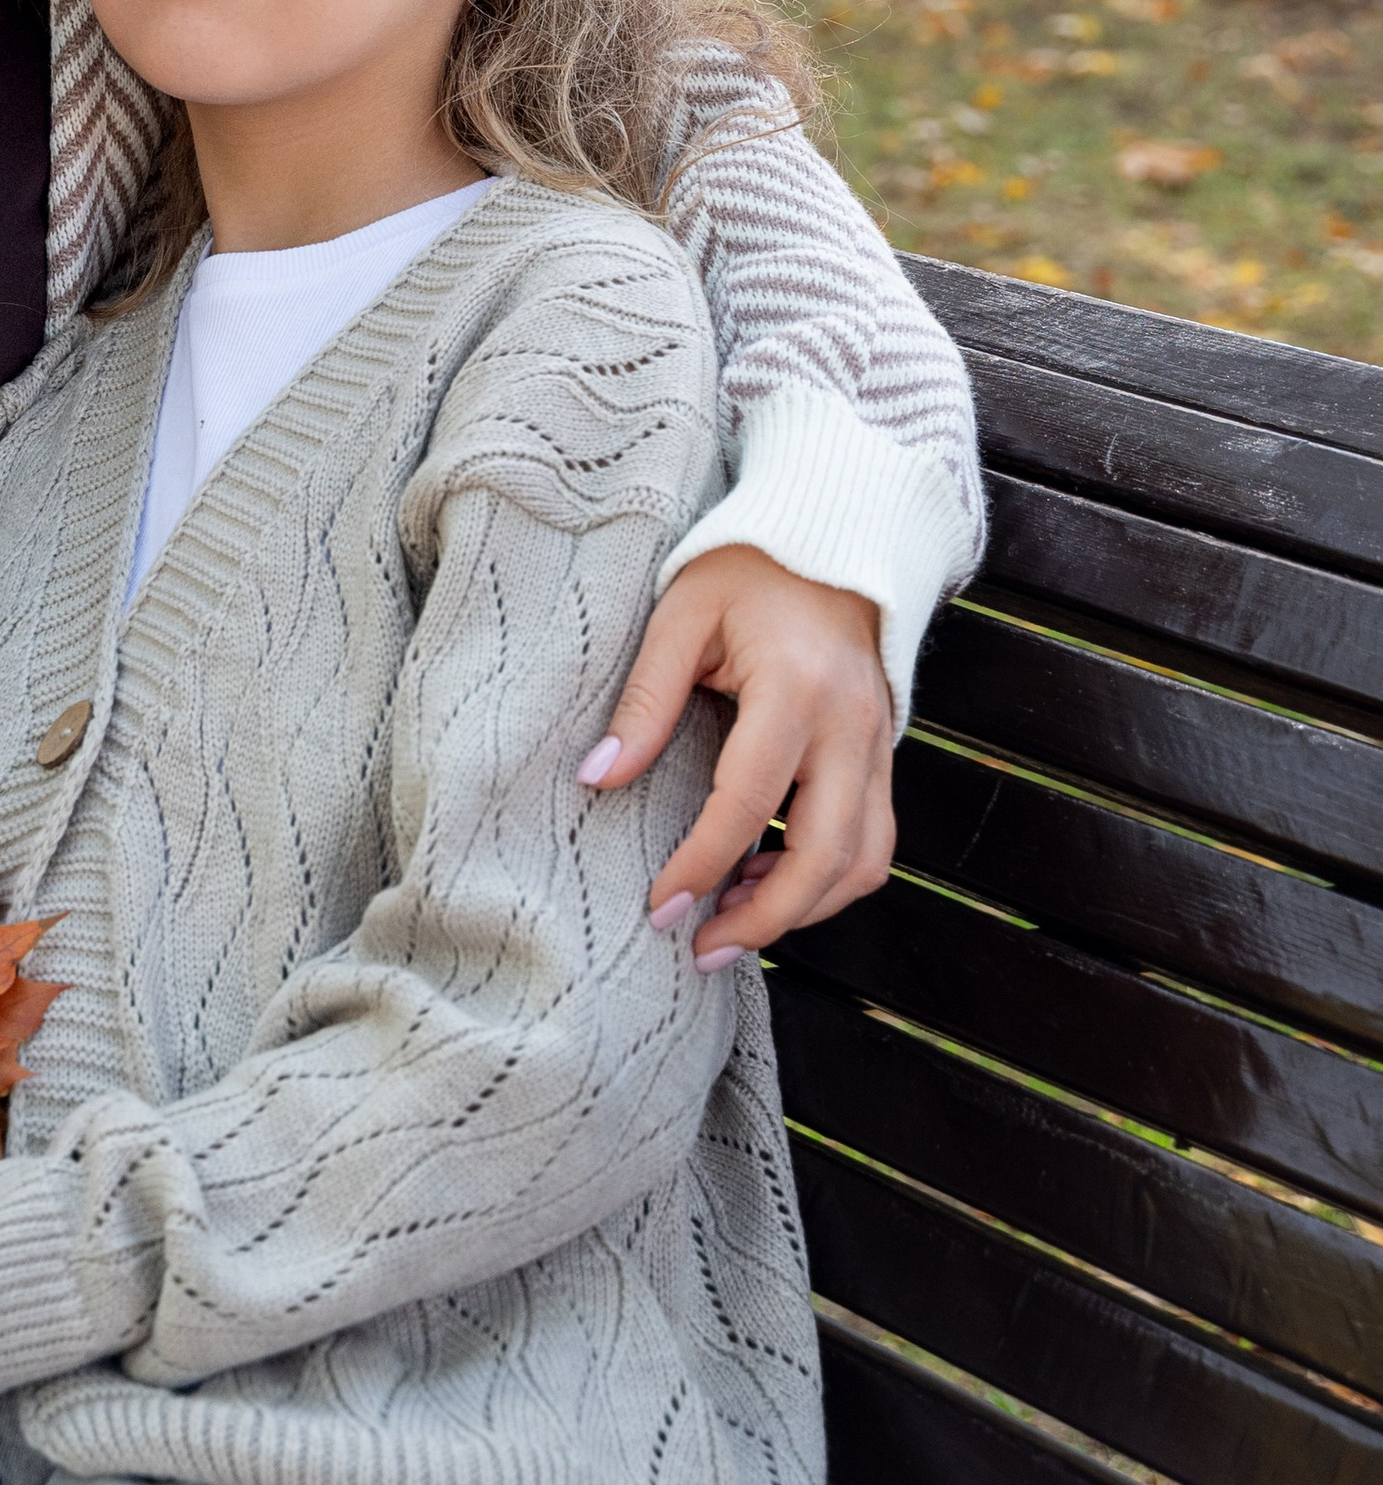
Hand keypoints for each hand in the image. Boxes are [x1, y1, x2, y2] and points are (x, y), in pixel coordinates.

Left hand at [584, 545, 894, 966]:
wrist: (831, 536)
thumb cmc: (746, 568)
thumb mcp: (680, 615)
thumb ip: (644, 700)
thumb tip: (599, 779)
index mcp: (795, 689)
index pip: (748, 803)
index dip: (700, 865)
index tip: (657, 906)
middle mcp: (851, 727)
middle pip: (827, 856)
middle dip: (765, 921)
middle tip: (700, 949)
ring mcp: (879, 744)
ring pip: (864, 862)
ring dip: (804, 909)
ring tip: (731, 923)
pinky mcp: (885, 754)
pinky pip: (874, 840)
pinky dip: (829, 879)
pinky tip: (769, 881)